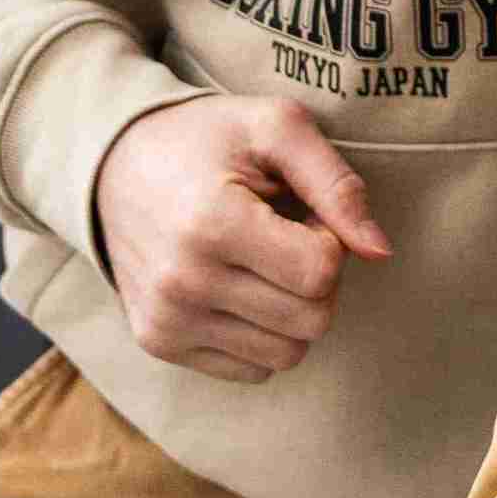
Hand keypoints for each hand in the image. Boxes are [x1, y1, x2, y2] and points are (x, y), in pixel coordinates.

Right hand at [93, 93, 389, 381]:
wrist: (115, 162)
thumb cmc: (208, 138)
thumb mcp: (276, 128)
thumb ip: (337, 184)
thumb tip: (381, 251)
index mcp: (212, 224)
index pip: (321, 272)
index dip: (328, 239)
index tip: (300, 212)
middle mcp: (183, 283)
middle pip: (311, 321)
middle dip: (317, 280)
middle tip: (286, 237)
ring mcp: (166, 320)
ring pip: (287, 355)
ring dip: (292, 311)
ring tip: (261, 261)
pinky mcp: (158, 342)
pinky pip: (252, 369)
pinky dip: (261, 333)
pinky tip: (238, 286)